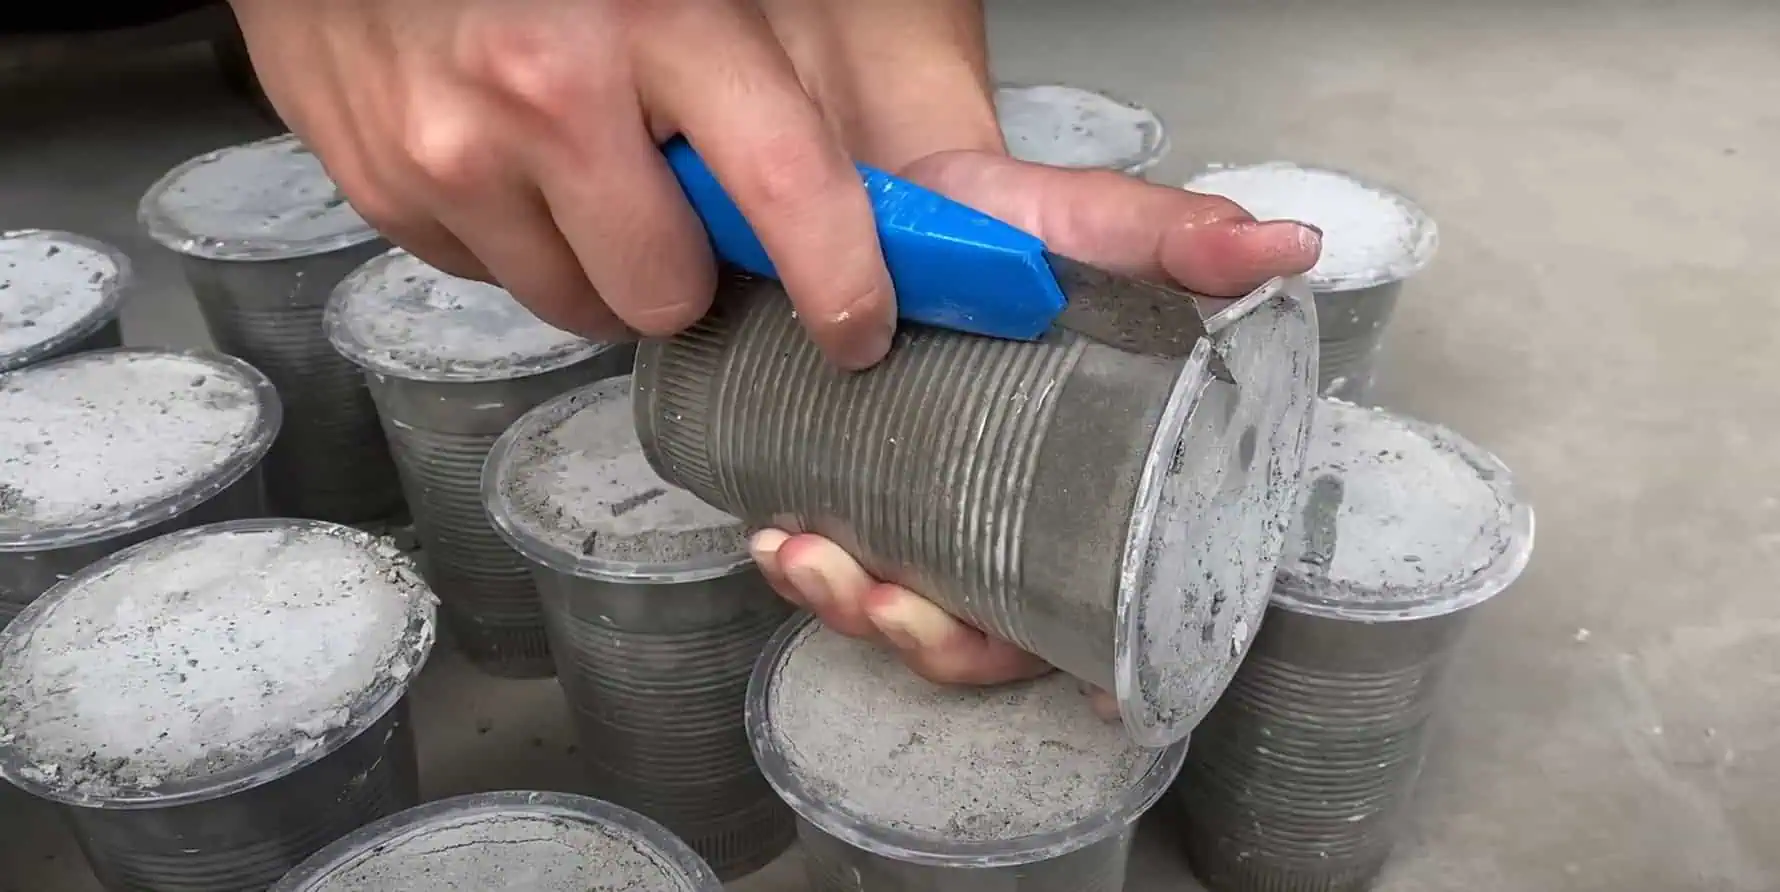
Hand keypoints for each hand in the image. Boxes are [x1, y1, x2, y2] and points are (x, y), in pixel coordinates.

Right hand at [228, 0, 998, 370]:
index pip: (780, 189)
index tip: (856, 328)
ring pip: (573, 304)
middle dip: (691, 269)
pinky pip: (487, 273)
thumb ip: (862, 79)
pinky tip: (512, 149)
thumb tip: (1010, 200)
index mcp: (659, 9)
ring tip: (587, 157)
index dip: (836, 282)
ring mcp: (444, 142)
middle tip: (678, 193)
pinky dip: (517, 231)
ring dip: (600, 255)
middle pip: (664, 294)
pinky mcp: (379, 181)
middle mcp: (541, 85)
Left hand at [749, 153, 1322, 700]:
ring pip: (912, 616)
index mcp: (1104, 481)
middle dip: (940, 641)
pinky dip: (807, 570)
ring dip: (855, 609)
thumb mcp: (1091, 218)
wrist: (904, 200)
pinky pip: (843, 569)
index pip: (1121, 594)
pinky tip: (778, 537)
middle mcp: (1028, 521)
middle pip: (1003, 636)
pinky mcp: (866, 500)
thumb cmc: (1016, 222)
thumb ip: (1180, 238)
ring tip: (807, 560)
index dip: (1113, 657)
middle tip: (889, 604)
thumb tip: (1291, 247)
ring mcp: (940, 518)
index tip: (1092, 691)